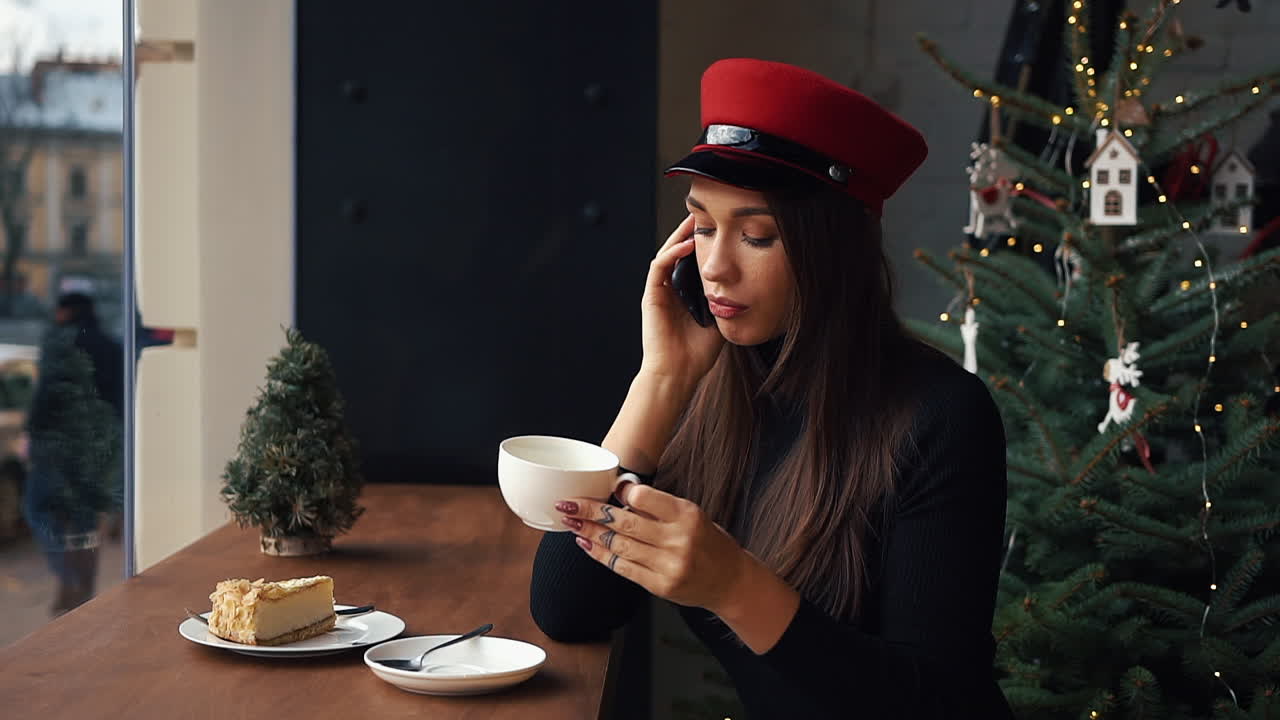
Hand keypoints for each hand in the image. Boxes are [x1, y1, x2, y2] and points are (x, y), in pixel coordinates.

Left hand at [555, 483, 747, 612]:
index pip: (644, 498)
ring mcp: (668, 565)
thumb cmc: (709, 542)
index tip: (604, 489)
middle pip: (624, 523)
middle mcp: (677, 540)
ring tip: (571, 521)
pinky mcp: (659, 586)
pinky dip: (600, 555)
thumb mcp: (692, 514)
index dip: (620, 493)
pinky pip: (622, 568)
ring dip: (590, 532)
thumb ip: (660, 507)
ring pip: (618, 546)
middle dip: (590, 511)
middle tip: (567, 503)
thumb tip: (621, 492)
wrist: (730, 580)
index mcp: (686, 515)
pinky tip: (586, 543)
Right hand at [639, 215, 724, 387]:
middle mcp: (670, 291)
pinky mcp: (651, 296)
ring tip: (695, 219)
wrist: (677, 375)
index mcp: (684, 296)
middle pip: (678, 252)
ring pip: (667, 254)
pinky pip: (659, 266)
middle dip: (690, 232)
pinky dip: (672, 253)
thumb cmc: (697, 355)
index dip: (703, 244)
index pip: (692, 262)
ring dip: (680, 235)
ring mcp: (659, 292)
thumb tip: (748, 285)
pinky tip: (689, 244)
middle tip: (705, 213)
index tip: (720, 229)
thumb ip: (727, 302)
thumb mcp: (720, 321)